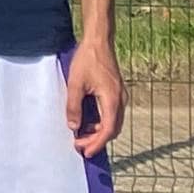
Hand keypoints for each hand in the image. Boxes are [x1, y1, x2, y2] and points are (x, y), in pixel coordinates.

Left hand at [64, 33, 124, 153]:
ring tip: (82, 136)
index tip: (85, 152)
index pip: (108, 130)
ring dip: (99, 132)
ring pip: (113, 122)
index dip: (96, 143)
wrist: (98, 41)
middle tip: (80, 146)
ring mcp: (120, 95)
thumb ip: (73, 106)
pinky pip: (112, 113)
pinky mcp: (116, 92)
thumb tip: (73, 126)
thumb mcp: (75, 83)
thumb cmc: (87, 59)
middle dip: (96, 140)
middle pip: (112, 129)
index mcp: (112, 99)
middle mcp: (120, 99)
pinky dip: (101, 122)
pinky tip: (88, 122)